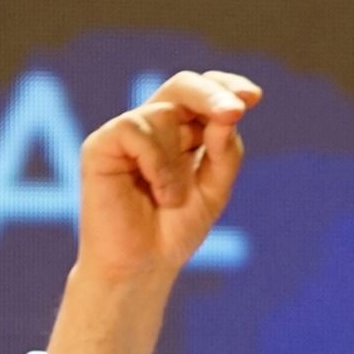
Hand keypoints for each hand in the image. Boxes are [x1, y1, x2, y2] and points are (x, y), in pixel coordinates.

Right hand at [77, 70, 261, 284]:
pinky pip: (136, 129)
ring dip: (179, 161)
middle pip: (183, 85)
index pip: (203, 91)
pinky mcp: (100, 145)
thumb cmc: (174, 231)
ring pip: (164, 113)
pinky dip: (157, 163)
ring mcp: (125, 134)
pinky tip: (158, 194)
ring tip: (172, 199)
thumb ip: (225, 151)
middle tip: (235, 112)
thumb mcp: (215, 189)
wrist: (142, 268)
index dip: (225, 85)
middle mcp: (153, 126)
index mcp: (182, 132)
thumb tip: (228, 111)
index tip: (253, 98)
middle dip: (212, 95)